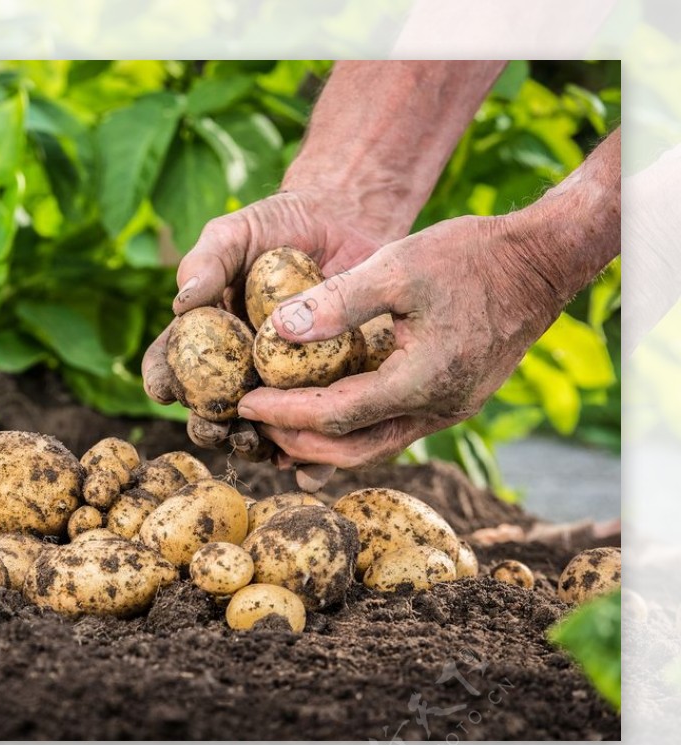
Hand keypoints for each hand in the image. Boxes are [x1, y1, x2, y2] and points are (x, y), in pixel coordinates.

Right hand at [141, 189, 385, 464]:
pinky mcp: (327, 391)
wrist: (345, 222)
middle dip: (208, 427)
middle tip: (215, 426)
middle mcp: (237, 370)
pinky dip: (311, 459)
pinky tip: (310, 467)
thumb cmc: (277, 225)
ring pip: (259, 431)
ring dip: (254, 446)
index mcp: (204, 338)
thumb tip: (181, 303)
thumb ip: (207, 262)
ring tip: (259, 444)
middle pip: (211, 412)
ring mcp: (281, 386)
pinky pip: (315, 432)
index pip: (170, 366)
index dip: (162, 381)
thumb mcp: (236, 232)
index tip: (164, 389)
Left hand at [236, 213, 564, 467]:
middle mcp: (437, 409)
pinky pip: (390, 430)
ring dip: (321, 444)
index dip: (284, 412)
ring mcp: (447, 411)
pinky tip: (320, 419)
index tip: (244, 402)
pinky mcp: (450, 402)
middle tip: (252, 421)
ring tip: (275, 428)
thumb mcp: (399, 264)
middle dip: (296, 440)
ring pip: (372, 447)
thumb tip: (278, 331)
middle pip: (351, 449)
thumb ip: (339, 300)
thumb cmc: (471, 256)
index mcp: (423, 380)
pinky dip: (350, 430)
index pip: (336, 415)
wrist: (540, 262)